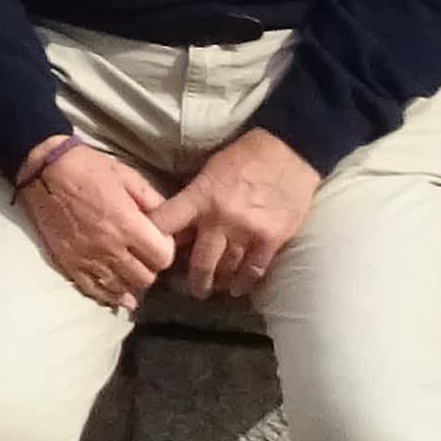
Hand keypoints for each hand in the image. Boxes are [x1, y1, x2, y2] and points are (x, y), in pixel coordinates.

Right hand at [16, 137, 177, 309]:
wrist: (43, 171)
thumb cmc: (88, 169)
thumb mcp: (128, 176)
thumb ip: (154, 201)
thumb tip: (172, 223)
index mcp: (127, 225)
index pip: (163, 258)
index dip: (166, 251)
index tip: (160, 241)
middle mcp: (110, 248)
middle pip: (145, 278)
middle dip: (151, 267)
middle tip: (146, 254)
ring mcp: (88, 259)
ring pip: (123, 288)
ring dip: (132, 281)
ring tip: (132, 269)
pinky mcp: (70, 264)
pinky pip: (95, 291)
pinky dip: (110, 295)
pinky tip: (119, 294)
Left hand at [154, 128, 321, 302]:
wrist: (290, 152)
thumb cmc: (245, 156)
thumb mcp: (209, 170)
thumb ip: (193, 198)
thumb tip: (177, 226)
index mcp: (200, 197)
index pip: (165, 223)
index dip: (152, 240)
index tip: (150, 253)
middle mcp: (221, 220)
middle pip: (199, 263)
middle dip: (190, 281)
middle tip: (187, 288)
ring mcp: (247, 233)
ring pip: (226, 271)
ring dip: (217, 283)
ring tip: (212, 287)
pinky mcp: (272, 240)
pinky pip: (254, 271)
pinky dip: (244, 282)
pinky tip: (238, 288)